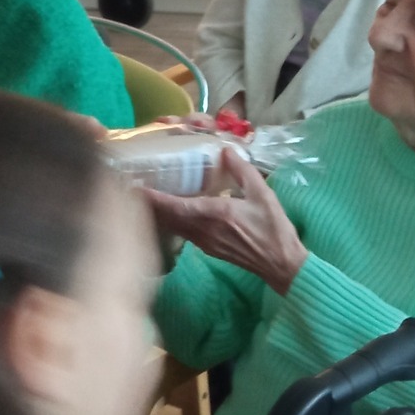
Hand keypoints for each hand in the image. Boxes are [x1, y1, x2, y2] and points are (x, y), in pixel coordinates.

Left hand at [144, 146, 307, 294]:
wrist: (280, 264)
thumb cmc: (273, 228)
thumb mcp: (262, 194)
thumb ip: (242, 171)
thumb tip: (225, 151)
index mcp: (213, 214)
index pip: (175, 206)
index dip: (153, 198)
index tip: (134, 187)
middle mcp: (203, 230)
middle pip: (167, 218)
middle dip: (150, 204)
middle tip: (134, 187)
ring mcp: (204, 242)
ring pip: (173, 227)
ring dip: (160, 213)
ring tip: (148, 197)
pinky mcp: (208, 249)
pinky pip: (182, 233)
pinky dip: (172, 221)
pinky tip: (173, 211)